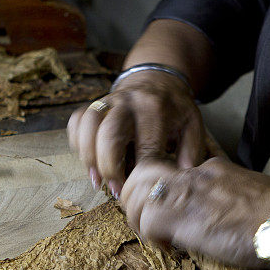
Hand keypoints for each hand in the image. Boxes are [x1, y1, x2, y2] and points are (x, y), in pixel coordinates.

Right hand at [67, 70, 204, 197]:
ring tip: (97, 180)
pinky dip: (77, 142)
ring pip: (88, 126)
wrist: (157, 79)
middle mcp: (129, 102)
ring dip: (89, 157)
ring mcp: (108, 101)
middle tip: (116, 190)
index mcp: (155, 108)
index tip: (140, 190)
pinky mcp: (94, 104)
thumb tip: (183, 175)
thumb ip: (191, 150)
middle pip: (109, 134)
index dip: (140, 173)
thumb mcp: (192, 123)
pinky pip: (77, 120)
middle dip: (110, 168)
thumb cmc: (174, 108)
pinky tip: (88, 159)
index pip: (145, 146)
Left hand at [121, 158, 269, 269]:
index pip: (169, 171)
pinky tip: (166, 248)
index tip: (166, 214)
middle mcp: (194, 173)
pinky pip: (147, 219)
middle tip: (146, 224)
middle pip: (143, 171)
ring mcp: (187, 191)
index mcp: (210, 168)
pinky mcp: (184, 214)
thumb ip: (227, 198)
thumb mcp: (249, 195)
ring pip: (136, 191)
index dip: (159, 192)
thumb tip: (218, 216)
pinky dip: (149, 236)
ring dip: (136, 217)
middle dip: (135, 197)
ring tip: (153, 238)